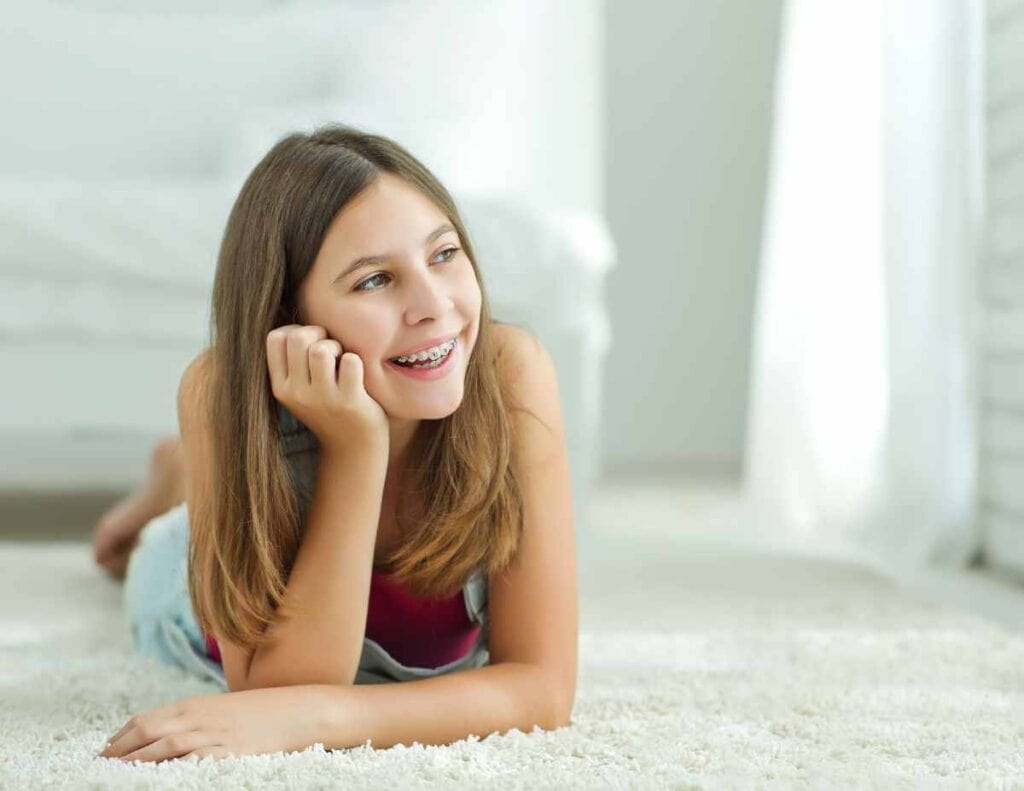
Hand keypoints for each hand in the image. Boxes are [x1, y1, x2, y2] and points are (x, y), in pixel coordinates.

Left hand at [97, 686, 326, 762]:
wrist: (299, 710)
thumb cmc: (261, 712)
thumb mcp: (222, 709)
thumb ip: (194, 719)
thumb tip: (167, 732)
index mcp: (195, 705)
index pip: (146, 719)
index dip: (121, 736)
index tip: (105, 750)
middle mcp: (199, 717)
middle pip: (149, 731)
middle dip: (120, 750)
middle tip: (100, 766)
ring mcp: (214, 734)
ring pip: (165, 745)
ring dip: (137, 760)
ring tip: (117, 773)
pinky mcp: (230, 752)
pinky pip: (195, 760)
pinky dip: (173, 768)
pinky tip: (159, 776)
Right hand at [266, 324, 388, 454]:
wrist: (354, 449)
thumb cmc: (330, 409)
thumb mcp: (301, 390)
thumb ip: (295, 362)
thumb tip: (298, 324)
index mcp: (281, 387)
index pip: (275, 337)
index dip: (297, 330)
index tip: (311, 345)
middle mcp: (296, 393)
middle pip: (299, 337)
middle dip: (319, 334)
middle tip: (332, 350)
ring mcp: (322, 399)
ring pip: (322, 348)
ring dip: (338, 346)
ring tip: (343, 361)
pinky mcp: (349, 402)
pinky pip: (351, 361)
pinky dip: (357, 360)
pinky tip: (358, 374)